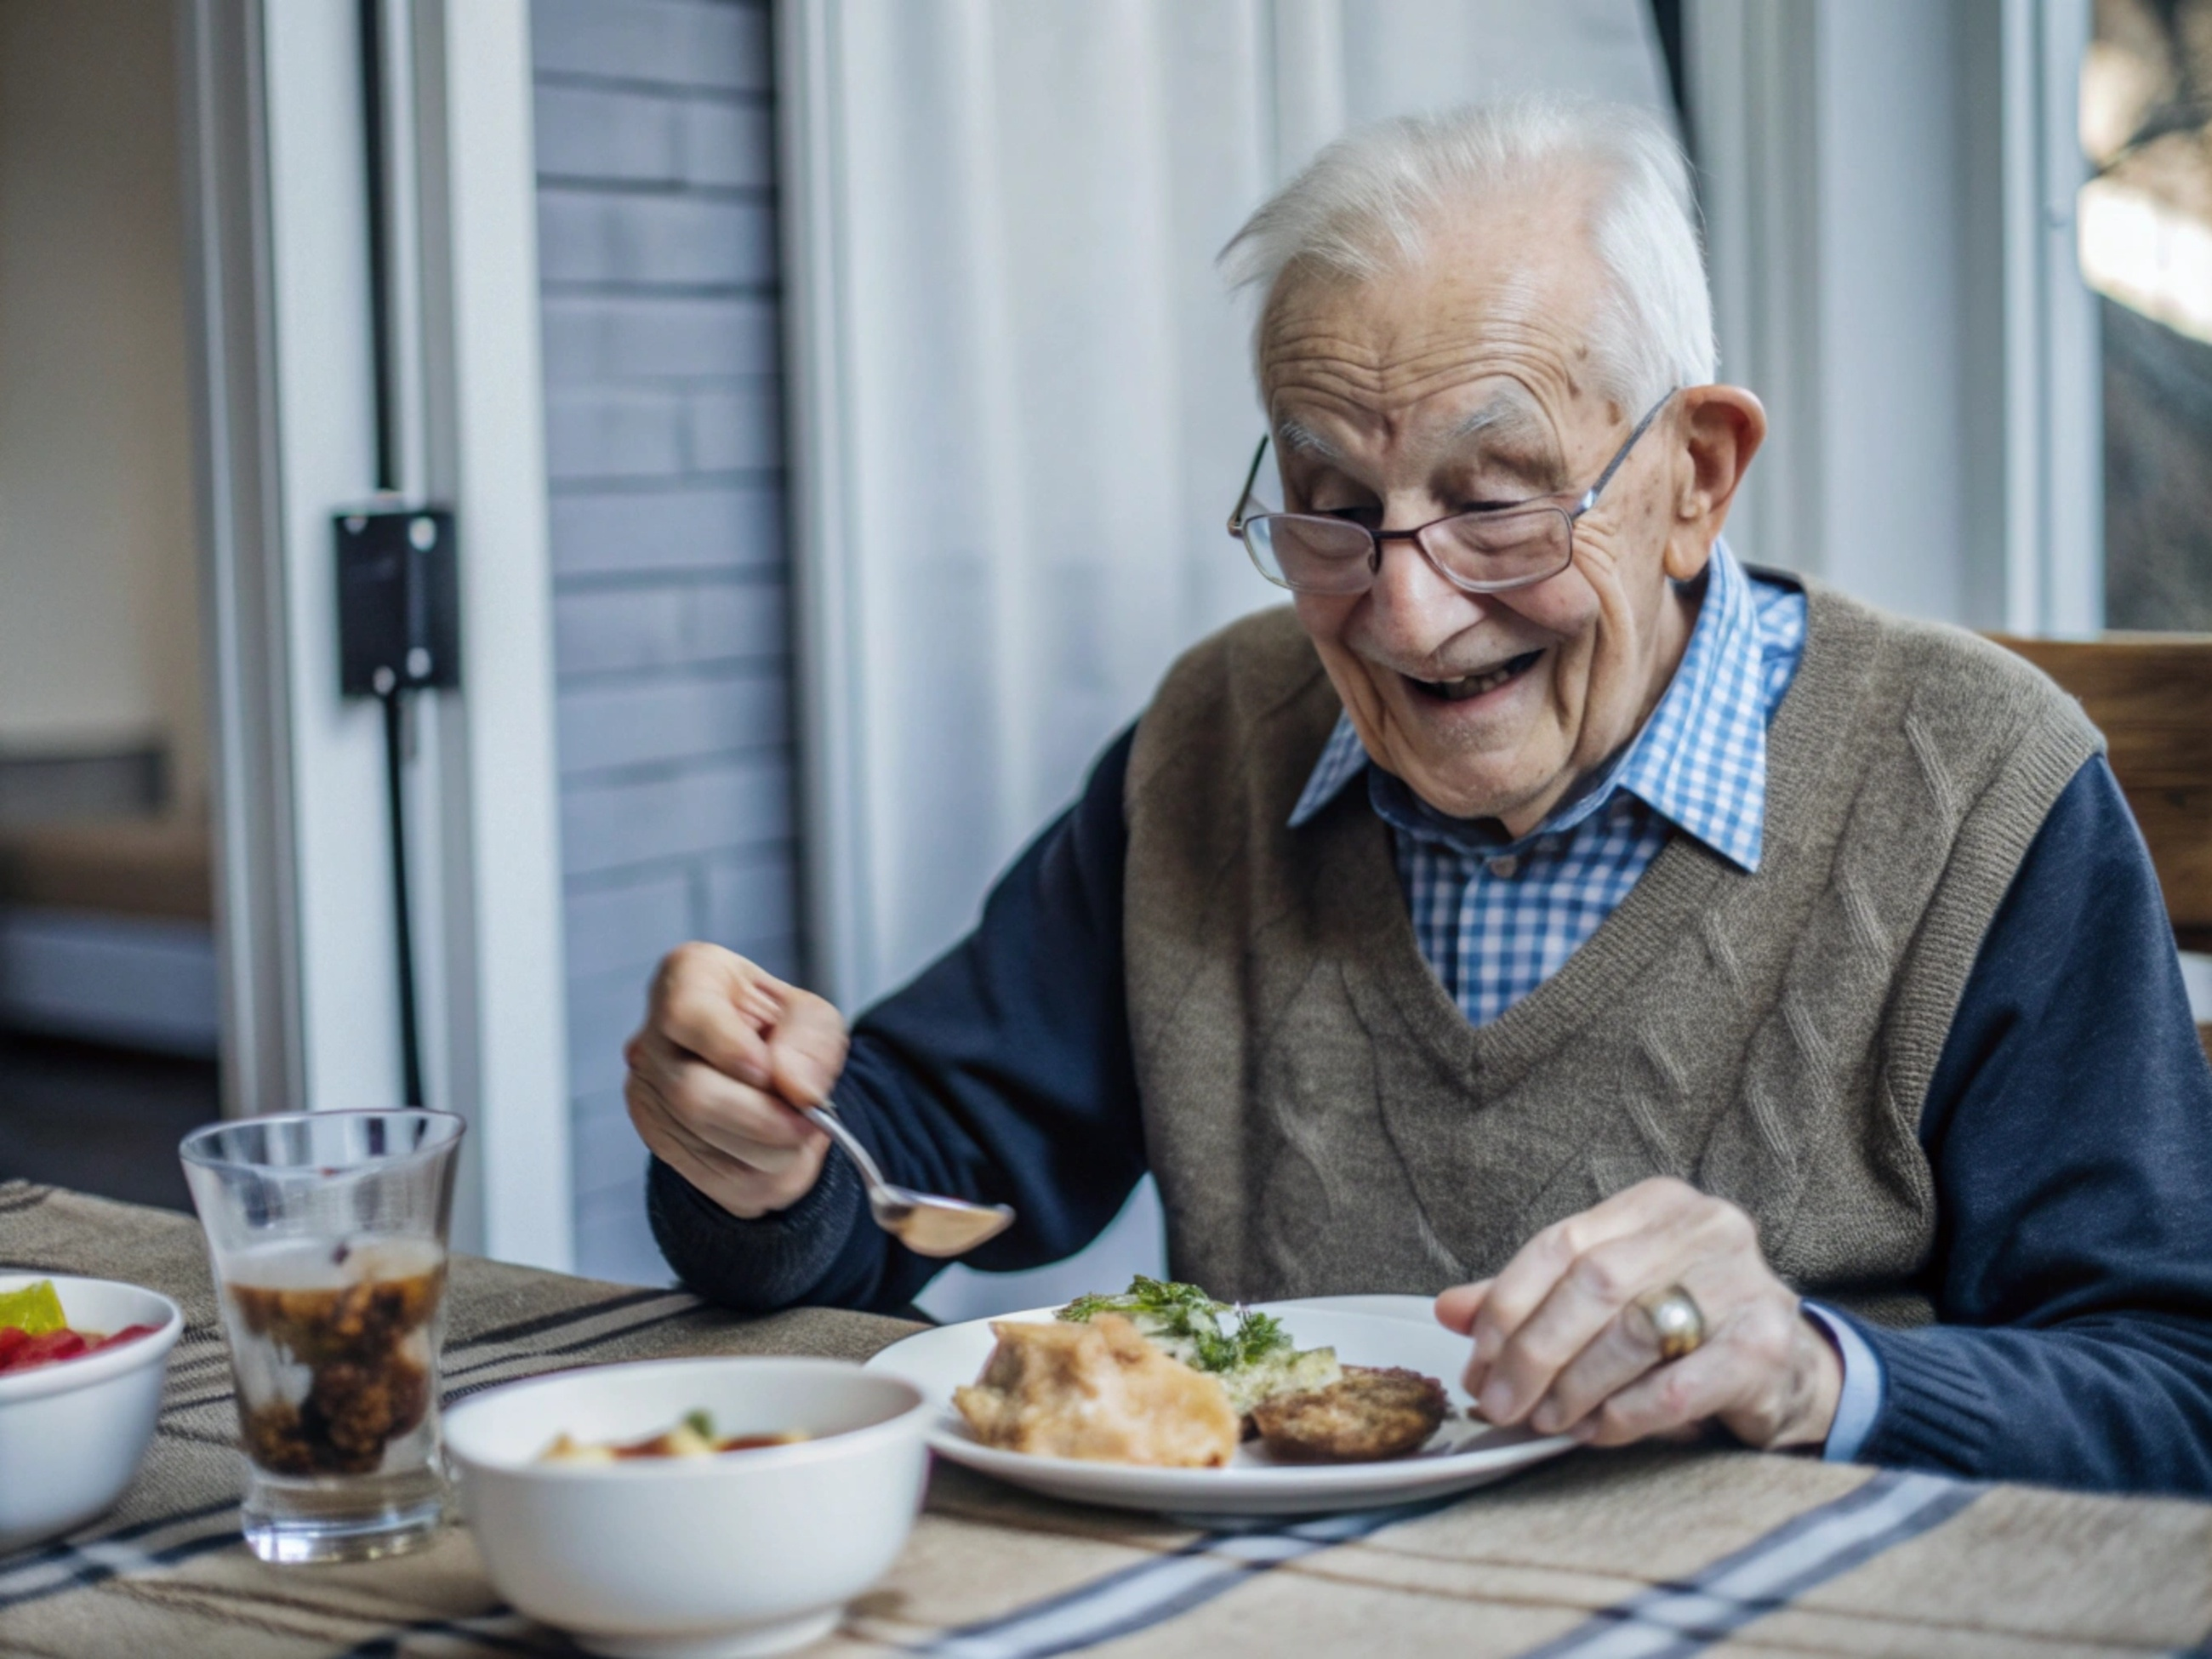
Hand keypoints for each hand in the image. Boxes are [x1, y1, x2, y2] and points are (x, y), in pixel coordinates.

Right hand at [624, 943, 848, 1218]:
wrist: (772, 1076)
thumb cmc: (784, 1033)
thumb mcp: (815, 1019)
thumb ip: (812, 1044)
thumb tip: (798, 1089)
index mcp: (690, 977)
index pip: (685, 1012)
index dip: (727, 1047)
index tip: (766, 1072)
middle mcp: (655, 1034)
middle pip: (691, 1091)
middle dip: (762, 1117)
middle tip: (808, 1120)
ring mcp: (648, 1090)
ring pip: (702, 1137)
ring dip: (767, 1146)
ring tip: (795, 1127)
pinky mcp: (657, 1137)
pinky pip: (708, 1170)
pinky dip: (755, 1167)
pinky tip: (770, 1146)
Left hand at [1433, 1177, 1841, 1451]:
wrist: (1789, 1369)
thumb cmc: (1684, 1329)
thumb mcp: (1607, 1302)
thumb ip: (1531, 1300)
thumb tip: (1448, 1309)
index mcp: (1656, 1204)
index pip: (1559, 1242)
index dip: (1507, 1303)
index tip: (1475, 1356)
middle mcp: (1705, 1227)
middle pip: (1592, 1284)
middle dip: (1533, 1351)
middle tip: (1500, 1402)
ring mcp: (1743, 1281)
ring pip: (1631, 1332)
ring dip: (1574, 1387)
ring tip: (1545, 1420)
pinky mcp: (1767, 1344)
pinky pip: (1677, 1385)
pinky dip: (1625, 1415)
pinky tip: (1597, 1431)